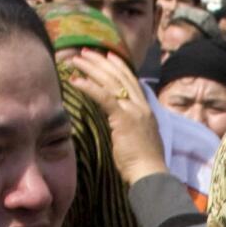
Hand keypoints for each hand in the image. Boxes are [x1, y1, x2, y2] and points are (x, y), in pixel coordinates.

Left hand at [62, 49, 166, 184]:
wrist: (150, 173)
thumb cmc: (143, 164)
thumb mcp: (139, 138)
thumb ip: (130, 126)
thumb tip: (120, 124)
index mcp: (146, 109)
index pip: (131, 80)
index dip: (118, 66)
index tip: (107, 55)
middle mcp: (141, 105)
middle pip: (119, 76)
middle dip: (100, 62)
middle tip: (84, 52)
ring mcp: (134, 110)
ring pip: (110, 82)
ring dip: (91, 69)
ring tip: (75, 60)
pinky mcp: (124, 118)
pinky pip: (103, 97)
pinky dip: (88, 87)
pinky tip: (75, 80)